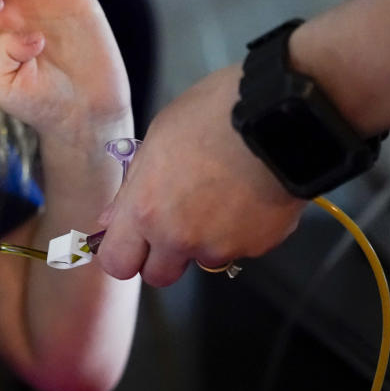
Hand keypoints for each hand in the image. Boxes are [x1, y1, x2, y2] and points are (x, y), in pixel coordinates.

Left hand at [95, 64, 307, 285]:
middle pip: (159, 275)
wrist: (278, 115)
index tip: (132, 242)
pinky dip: (241, 231)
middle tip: (176, 224)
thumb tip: (112, 219)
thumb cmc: (213, 115)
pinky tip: (248, 195)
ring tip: (221, 197)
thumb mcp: (157, 139)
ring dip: (206, 241)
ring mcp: (219, 246)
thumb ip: (132, 189)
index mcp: (144, 210)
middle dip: (163, 257)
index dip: (124, 255)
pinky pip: (240, 248)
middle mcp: (177, 237)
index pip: (117, 263)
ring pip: (203, 260)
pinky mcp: (256, 246)